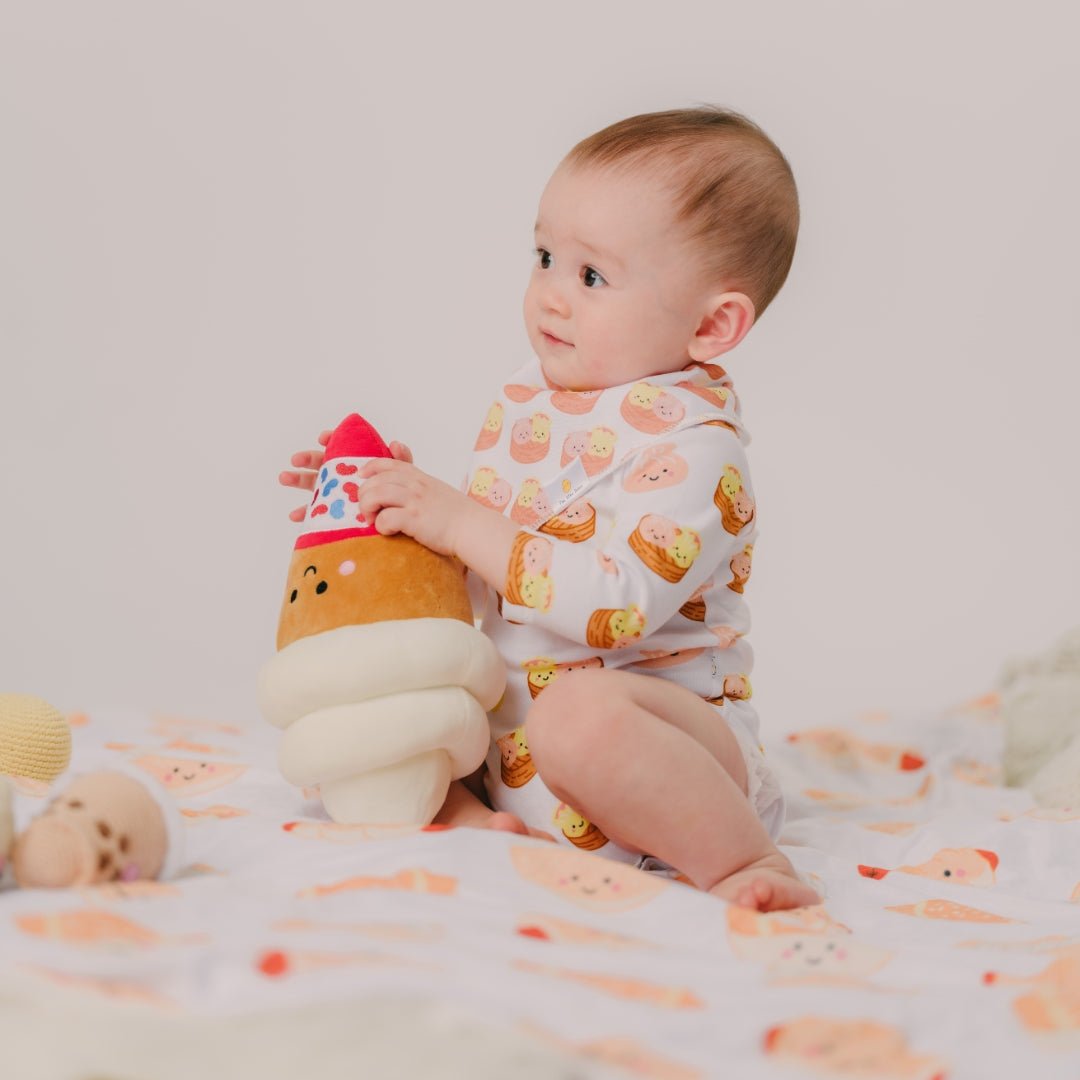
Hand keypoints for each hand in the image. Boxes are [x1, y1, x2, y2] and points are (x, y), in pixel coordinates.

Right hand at [278, 432, 412, 521]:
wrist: (398, 517)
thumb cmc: (398, 493)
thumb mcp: (402, 475)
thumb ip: (401, 460)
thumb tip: (395, 444)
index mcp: (356, 462)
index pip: (341, 445)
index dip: (331, 439)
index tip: (323, 438)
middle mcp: (341, 475)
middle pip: (321, 462)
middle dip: (307, 458)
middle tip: (296, 459)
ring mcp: (334, 493)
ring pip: (312, 484)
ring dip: (297, 479)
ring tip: (284, 477)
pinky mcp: (332, 512)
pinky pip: (315, 512)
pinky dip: (303, 513)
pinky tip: (295, 515)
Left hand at [356, 459, 476, 556]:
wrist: (473, 528)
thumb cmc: (456, 514)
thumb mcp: (436, 489)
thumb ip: (418, 482)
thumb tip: (400, 478)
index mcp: (419, 477)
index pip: (388, 463)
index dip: (370, 467)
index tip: (361, 475)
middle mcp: (415, 485)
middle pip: (376, 480)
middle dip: (364, 494)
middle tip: (367, 510)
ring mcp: (414, 501)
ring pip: (375, 495)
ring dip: (367, 508)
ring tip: (372, 520)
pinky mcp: (413, 519)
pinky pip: (385, 518)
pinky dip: (381, 525)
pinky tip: (388, 531)